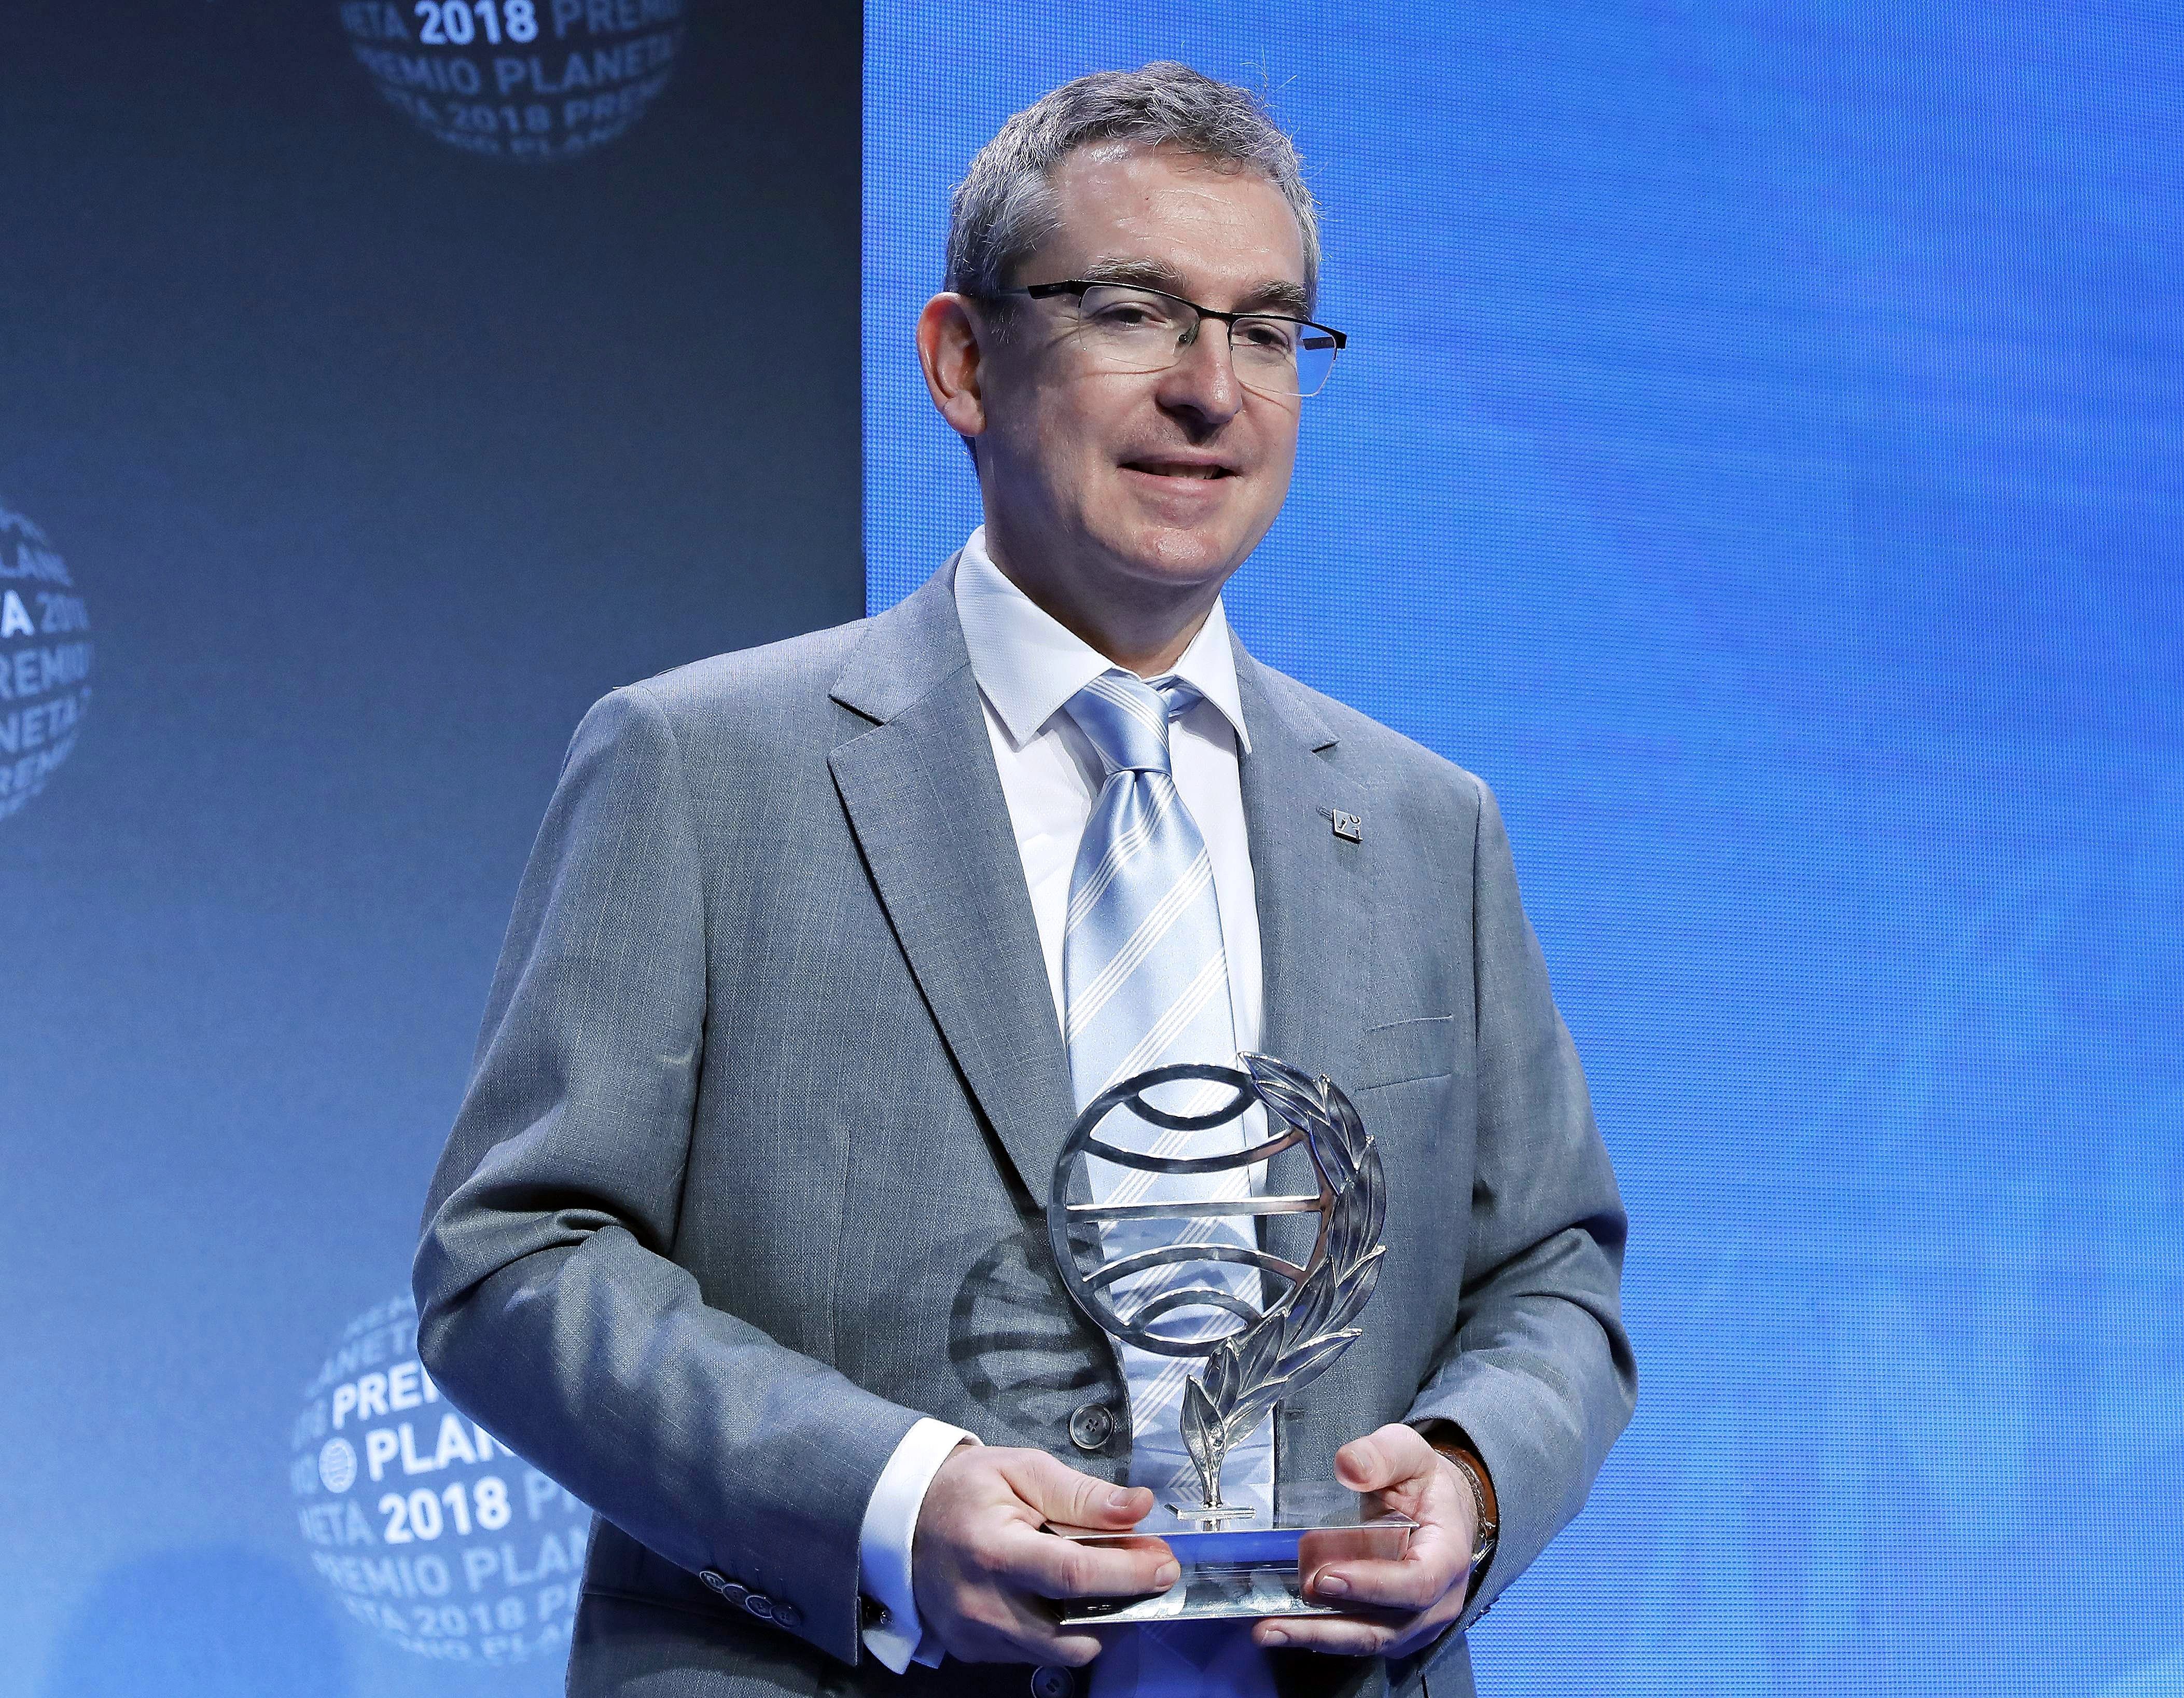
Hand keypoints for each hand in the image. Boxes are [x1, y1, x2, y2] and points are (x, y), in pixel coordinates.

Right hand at [911, 1446, 1177, 1666]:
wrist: (902, 1518)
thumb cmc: (966, 1488)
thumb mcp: (1022, 1470)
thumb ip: (1082, 1494)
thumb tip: (1138, 1508)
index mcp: (993, 1550)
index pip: (1074, 1576)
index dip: (1129, 1573)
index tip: (1164, 1563)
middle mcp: (982, 1604)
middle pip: (1074, 1632)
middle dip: (1121, 1605)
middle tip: (1140, 1571)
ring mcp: (975, 1635)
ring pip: (1061, 1653)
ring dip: (1092, 1621)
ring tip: (1095, 1580)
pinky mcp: (973, 1651)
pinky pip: (1035, 1655)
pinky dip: (1059, 1630)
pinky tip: (1056, 1596)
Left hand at [1253, 1423, 1476, 1659]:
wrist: (1440, 1509)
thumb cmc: (1423, 1483)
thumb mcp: (1408, 1453)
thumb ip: (1381, 1456)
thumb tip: (1349, 1467)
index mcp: (1447, 1558)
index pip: (1416, 1584)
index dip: (1372, 1585)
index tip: (1327, 1577)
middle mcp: (1438, 1603)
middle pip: (1384, 1628)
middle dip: (1328, 1628)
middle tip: (1277, 1621)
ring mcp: (1416, 1623)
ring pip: (1367, 1642)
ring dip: (1316, 1639)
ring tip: (1268, 1631)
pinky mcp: (1394, 1630)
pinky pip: (1359, 1638)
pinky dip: (1321, 1637)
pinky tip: (1284, 1627)